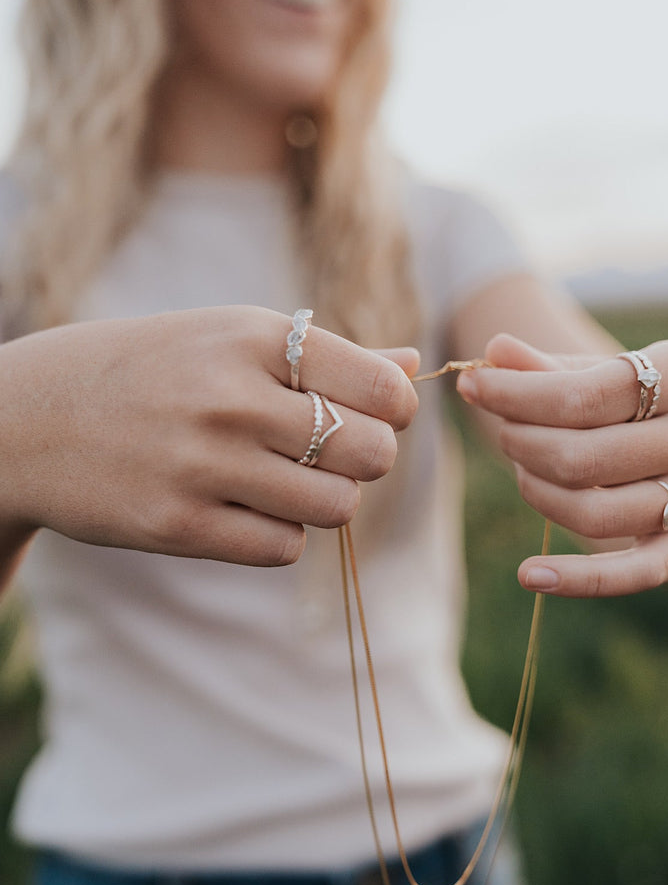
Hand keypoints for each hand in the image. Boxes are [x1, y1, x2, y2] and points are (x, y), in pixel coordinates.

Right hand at [0, 306, 417, 567]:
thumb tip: (412, 369)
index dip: (394, 412)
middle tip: (330, 455)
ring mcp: (203, 465)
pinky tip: (246, 509)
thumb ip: (325, 357)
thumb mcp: (225, 337)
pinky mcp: (179, 525)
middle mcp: (232, 397)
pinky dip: (280, 535)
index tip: (373, 416)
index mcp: (252, 337)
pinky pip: (284, 547)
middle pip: (370, 454)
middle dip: (365, 461)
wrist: (29, 418)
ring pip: (336, 508)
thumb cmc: (146, 370)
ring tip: (287, 483)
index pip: (380, 389)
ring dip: (325, 503)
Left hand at [457, 332, 667, 596]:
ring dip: (538, 494)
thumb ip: (560, 367)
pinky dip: (577, 580)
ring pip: (595, 514)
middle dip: (522, 444)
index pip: (580, 396)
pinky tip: (529, 574)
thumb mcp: (633, 371)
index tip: (472, 386)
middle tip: (506, 433)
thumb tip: (493, 350)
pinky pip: (631, 574)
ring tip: (524, 473)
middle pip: (580, 458)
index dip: (514, 394)